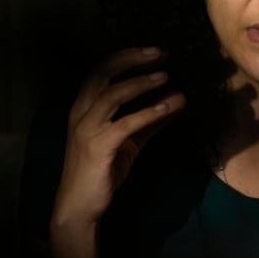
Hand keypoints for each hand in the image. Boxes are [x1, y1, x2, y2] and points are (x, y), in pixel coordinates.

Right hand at [50, 46, 185, 257]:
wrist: (80, 205)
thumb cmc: (102, 170)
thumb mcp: (129, 140)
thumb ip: (151, 120)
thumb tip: (178, 99)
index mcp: (84, 107)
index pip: (102, 70)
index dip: (127, 57)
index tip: (154, 51)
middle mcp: (81, 113)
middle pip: (103, 74)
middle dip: (132, 59)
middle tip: (160, 53)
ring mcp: (87, 129)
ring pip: (113, 95)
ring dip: (141, 82)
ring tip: (166, 76)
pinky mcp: (98, 147)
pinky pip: (125, 124)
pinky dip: (148, 112)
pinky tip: (167, 106)